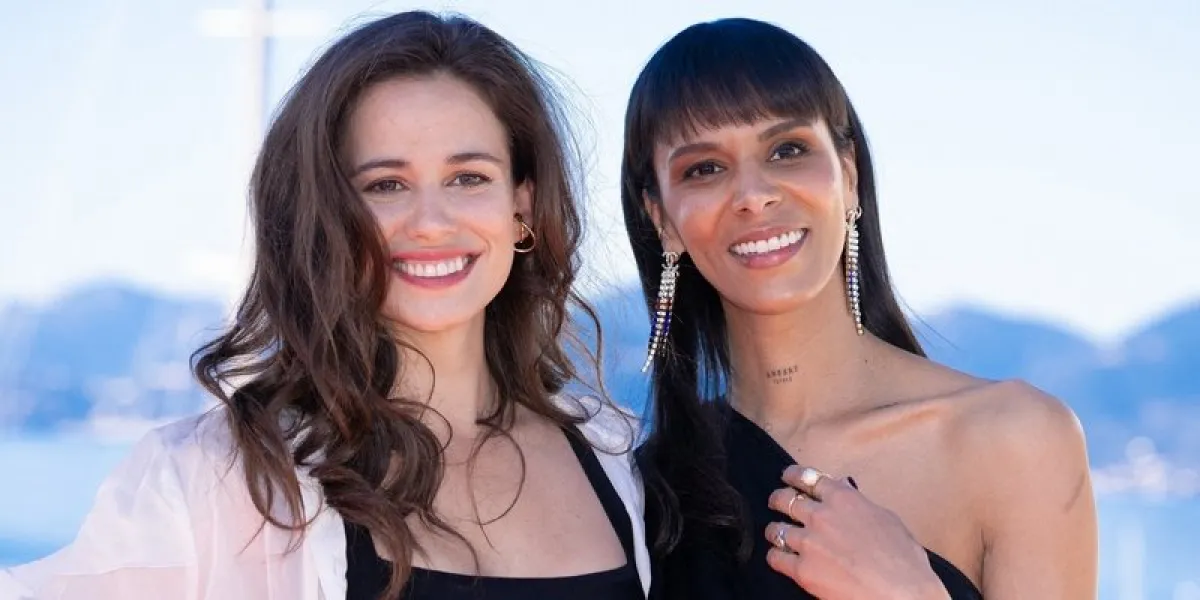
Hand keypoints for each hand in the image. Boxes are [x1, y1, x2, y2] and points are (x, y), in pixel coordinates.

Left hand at [765, 465, 948, 599]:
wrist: (900, 593)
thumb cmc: (903, 560)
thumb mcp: (886, 519)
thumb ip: (860, 502)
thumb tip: (845, 489)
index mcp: (843, 499)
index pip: (808, 477)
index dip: (793, 475)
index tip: (787, 476)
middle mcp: (821, 516)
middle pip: (785, 499)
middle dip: (778, 499)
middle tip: (777, 502)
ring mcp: (809, 543)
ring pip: (776, 529)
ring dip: (776, 530)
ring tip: (777, 533)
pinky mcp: (802, 570)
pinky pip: (776, 558)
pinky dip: (776, 556)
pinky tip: (779, 557)